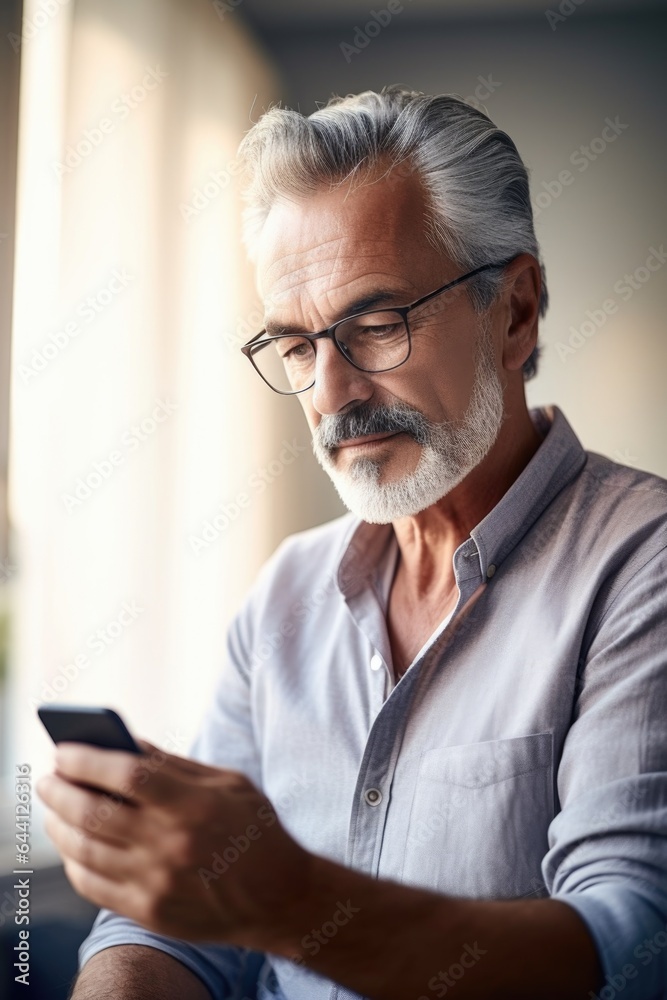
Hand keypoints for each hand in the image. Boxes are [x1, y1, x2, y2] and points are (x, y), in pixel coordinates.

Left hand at [36, 741, 312, 952]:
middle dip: (60, 790)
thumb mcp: (227, 783)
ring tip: (54, 809)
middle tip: (48, 778)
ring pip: (85, 849)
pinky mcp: (150, 911)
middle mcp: (171, 844)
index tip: (64, 749)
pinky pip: (93, 885)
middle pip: (94, 811)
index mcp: (193, 803)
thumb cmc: (254, 829)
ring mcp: (157, 882)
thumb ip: (175, 764)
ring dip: (59, 825)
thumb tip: (124, 744)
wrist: (281, 897)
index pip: (125, 773)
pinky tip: (72, 845)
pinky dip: (74, 861)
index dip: (87, 759)